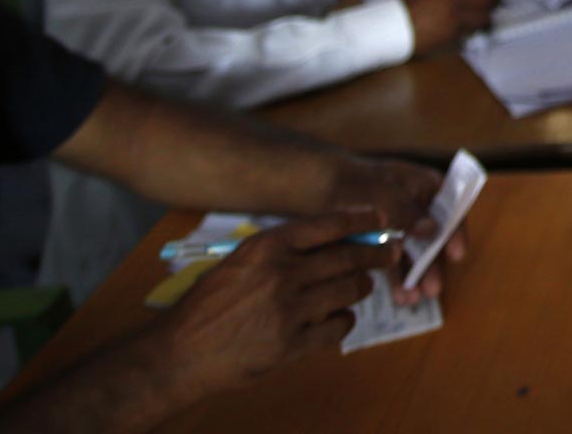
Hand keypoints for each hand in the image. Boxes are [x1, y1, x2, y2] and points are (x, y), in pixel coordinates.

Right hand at [155, 212, 399, 397]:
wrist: (180, 352)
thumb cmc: (209, 304)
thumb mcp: (240, 262)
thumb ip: (281, 250)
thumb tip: (335, 239)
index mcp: (266, 247)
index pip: (327, 225)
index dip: (362, 219)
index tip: (383, 218)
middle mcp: (281, 273)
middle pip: (347, 256)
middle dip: (376, 254)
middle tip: (391, 253)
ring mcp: (288, 310)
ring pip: (348, 289)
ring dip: (361, 286)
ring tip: (361, 285)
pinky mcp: (290, 344)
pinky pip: (337, 326)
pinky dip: (344, 319)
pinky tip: (339, 317)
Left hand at [324, 158, 466, 304]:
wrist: (309, 188)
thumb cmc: (349, 184)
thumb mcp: (378, 195)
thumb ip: (405, 212)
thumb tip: (434, 229)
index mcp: (420, 185)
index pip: (449, 205)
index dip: (455, 230)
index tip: (457, 255)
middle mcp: (414, 205)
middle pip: (432, 236)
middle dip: (433, 264)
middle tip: (433, 290)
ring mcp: (396, 225)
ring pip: (413, 252)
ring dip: (415, 276)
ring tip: (411, 300)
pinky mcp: (378, 241)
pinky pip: (393, 261)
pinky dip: (397, 277)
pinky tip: (397, 297)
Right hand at [402, 0, 498, 53]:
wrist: (394, 27)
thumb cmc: (411, 7)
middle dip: (495, 2)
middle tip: (495, 7)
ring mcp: (453, 12)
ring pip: (486, 14)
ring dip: (487, 18)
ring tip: (482, 20)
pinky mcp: (453, 30)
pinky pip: (474, 29)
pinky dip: (475, 30)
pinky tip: (469, 30)